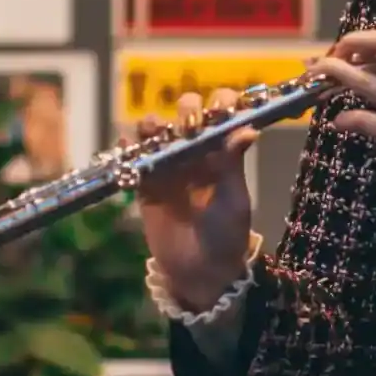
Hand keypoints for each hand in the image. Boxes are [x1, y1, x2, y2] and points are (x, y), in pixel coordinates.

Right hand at [131, 88, 257, 310]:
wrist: (200, 271)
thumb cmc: (226, 235)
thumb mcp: (234, 200)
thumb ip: (233, 165)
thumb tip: (248, 129)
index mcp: (222, 150)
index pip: (223, 112)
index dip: (221, 103)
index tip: (220, 111)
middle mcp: (195, 150)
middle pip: (186, 112)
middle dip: (186, 110)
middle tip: (188, 128)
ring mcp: (168, 164)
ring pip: (155, 128)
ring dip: (153, 124)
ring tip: (155, 134)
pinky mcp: (144, 182)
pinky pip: (131, 157)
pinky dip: (127, 147)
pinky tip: (129, 148)